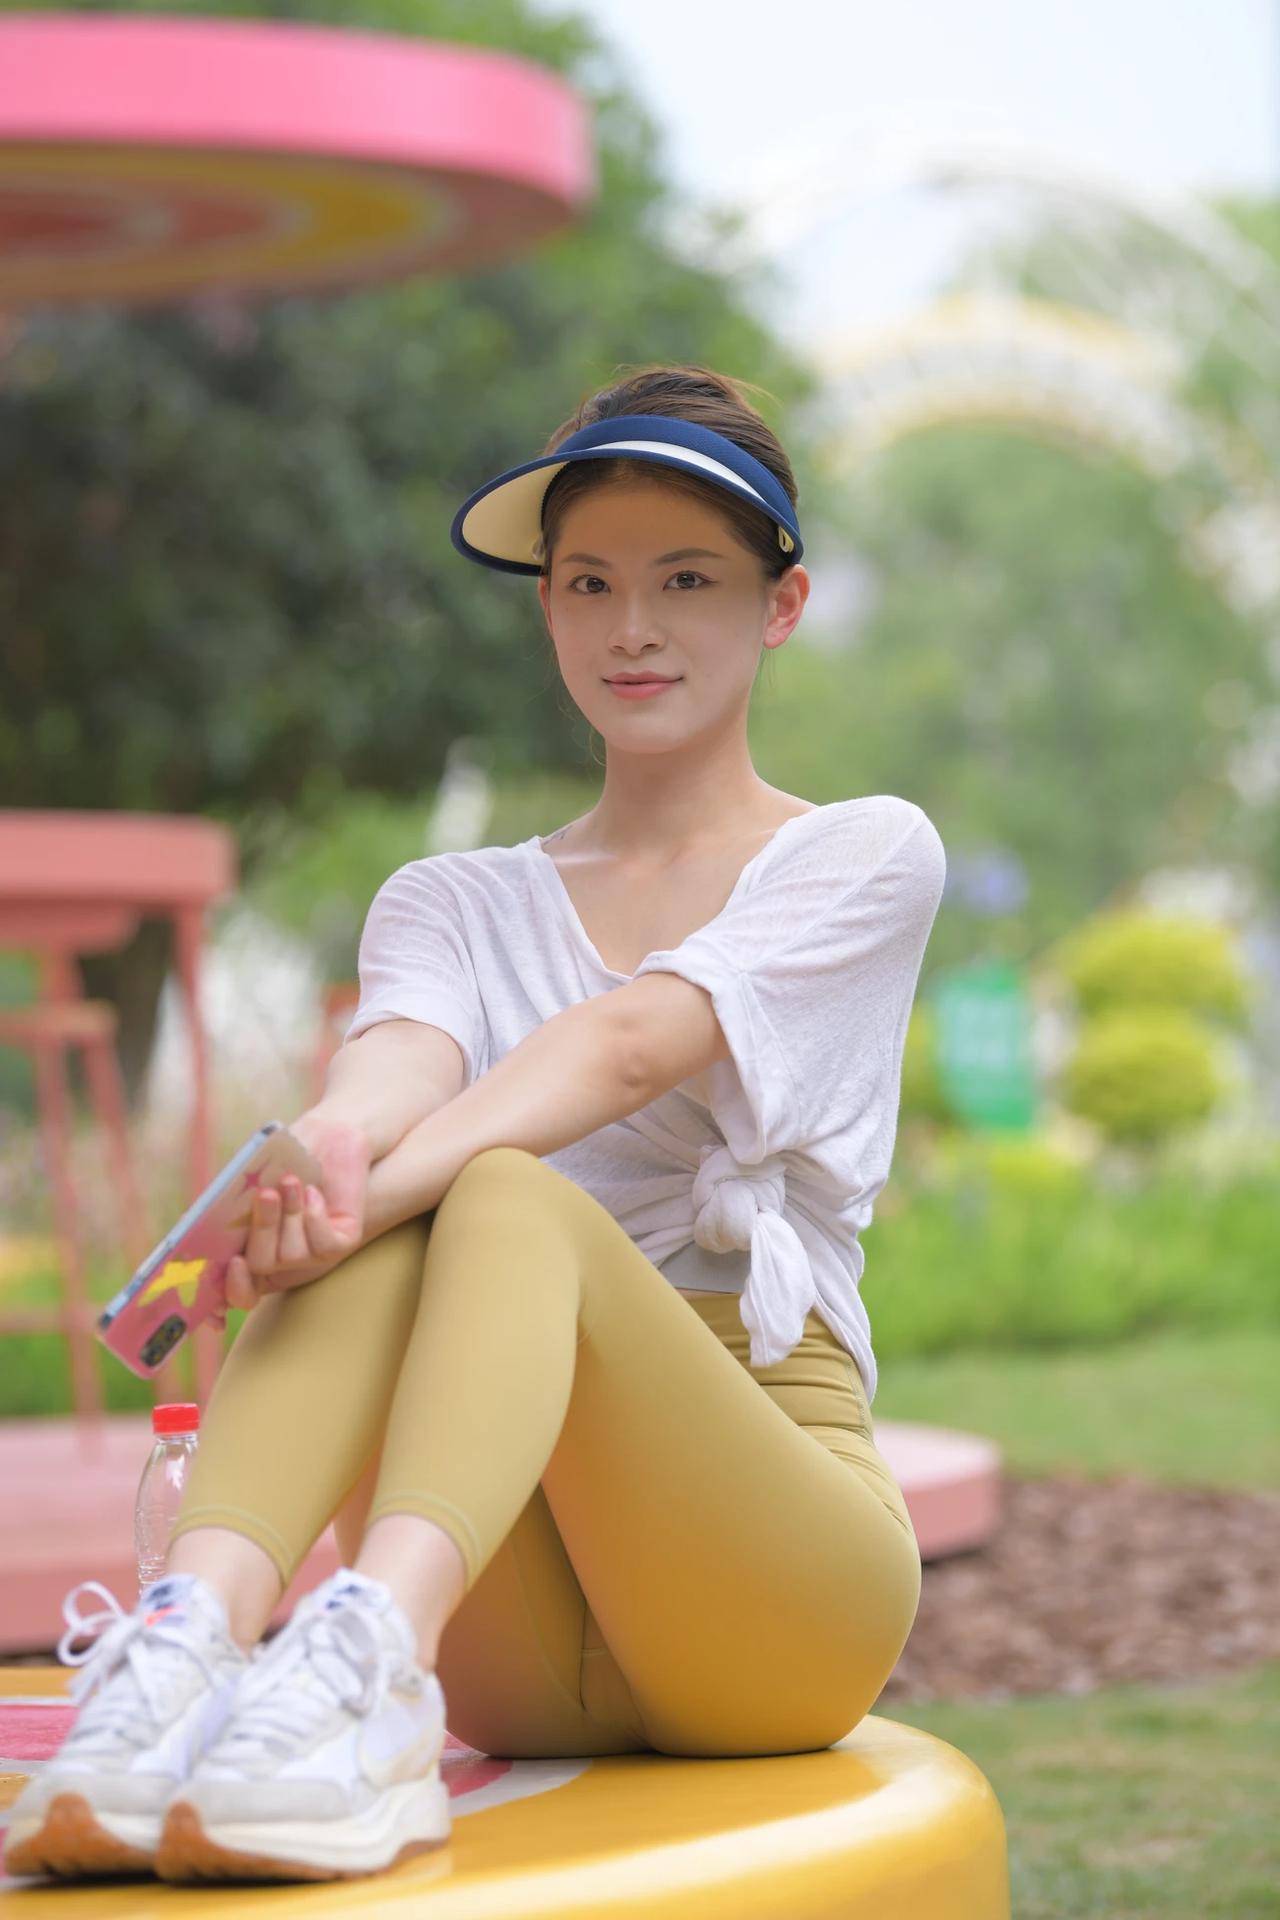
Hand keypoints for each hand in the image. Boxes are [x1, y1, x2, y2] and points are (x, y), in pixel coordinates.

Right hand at [212, 1114, 372, 1323]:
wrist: (325, 1137)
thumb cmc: (279, 1160)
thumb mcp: (246, 1182)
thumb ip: (224, 1209)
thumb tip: (195, 1227)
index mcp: (250, 1250)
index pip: (238, 1292)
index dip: (230, 1289)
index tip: (233, 1263)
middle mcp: (280, 1261)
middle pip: (260, 1267)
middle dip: (262, 1229)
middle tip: (265, 1194)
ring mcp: (311, 1255)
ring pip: (292, 1256)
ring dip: (290, 1213)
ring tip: (292, 1180)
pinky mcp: (339, 1244)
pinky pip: (324, 1247)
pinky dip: (315, 1216)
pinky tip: (313, 1192)